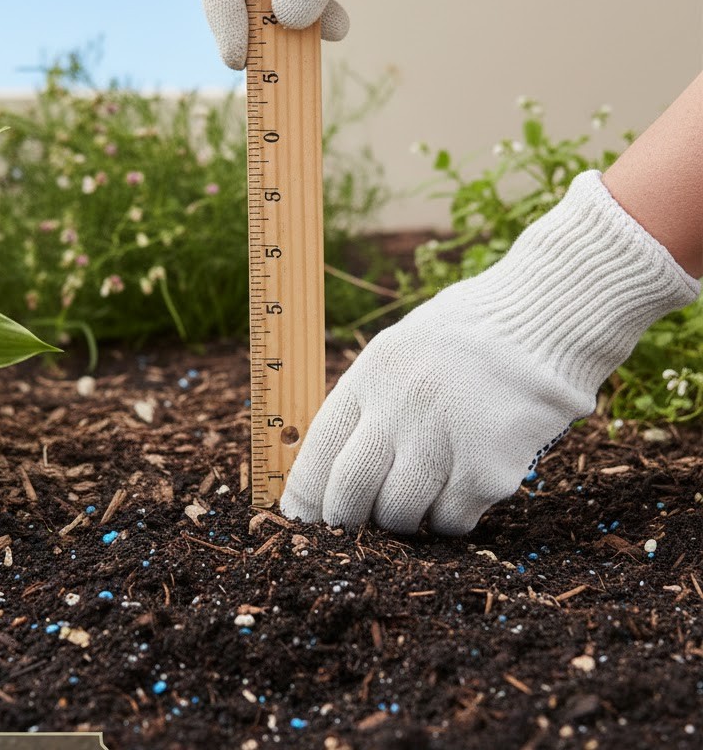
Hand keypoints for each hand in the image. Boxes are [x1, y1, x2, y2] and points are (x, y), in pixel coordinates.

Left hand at [281, 170, 700, 534]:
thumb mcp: (402, 350)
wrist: (550, 319)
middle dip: (345, 522)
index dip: (304, 495)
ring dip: (406, 519)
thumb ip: (369, 401)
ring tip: (427, 488)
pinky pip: (452, 521)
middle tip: (354, 530)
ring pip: (400, 516)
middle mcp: (400, 408)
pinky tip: (469, 480)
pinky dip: (454, 516)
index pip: (318, 449)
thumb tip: (332, 469)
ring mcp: (443, 441)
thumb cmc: (472, 336)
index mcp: (371, 374)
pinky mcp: (488, 471)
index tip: (300, 521)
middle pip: (349, 493)